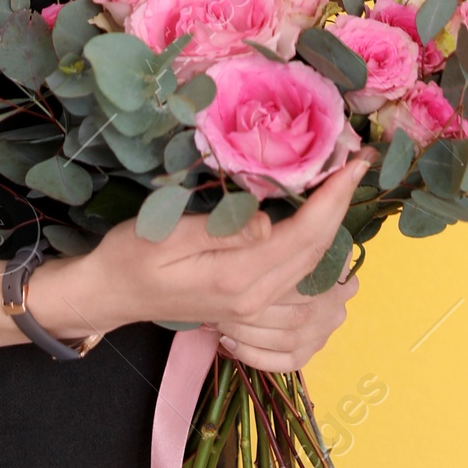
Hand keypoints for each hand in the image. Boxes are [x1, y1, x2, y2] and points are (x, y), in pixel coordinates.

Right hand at [29, 150, 370, 353]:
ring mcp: (253, 307)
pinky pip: (299, 281)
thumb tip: (269, 225)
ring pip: (314, 270)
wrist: (108, 296)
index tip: (355, 161)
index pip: (304, 236)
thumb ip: (221, 231)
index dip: (334, 197)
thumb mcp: (166, 234)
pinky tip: (321, 223)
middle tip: (358, 160)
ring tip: (344, 185)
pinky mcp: (249, 304)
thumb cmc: (130, 257)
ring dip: (336, 228)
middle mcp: (254, 299)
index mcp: (238, 280)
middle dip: (343, 204)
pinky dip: (320, 250)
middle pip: (318, 252)